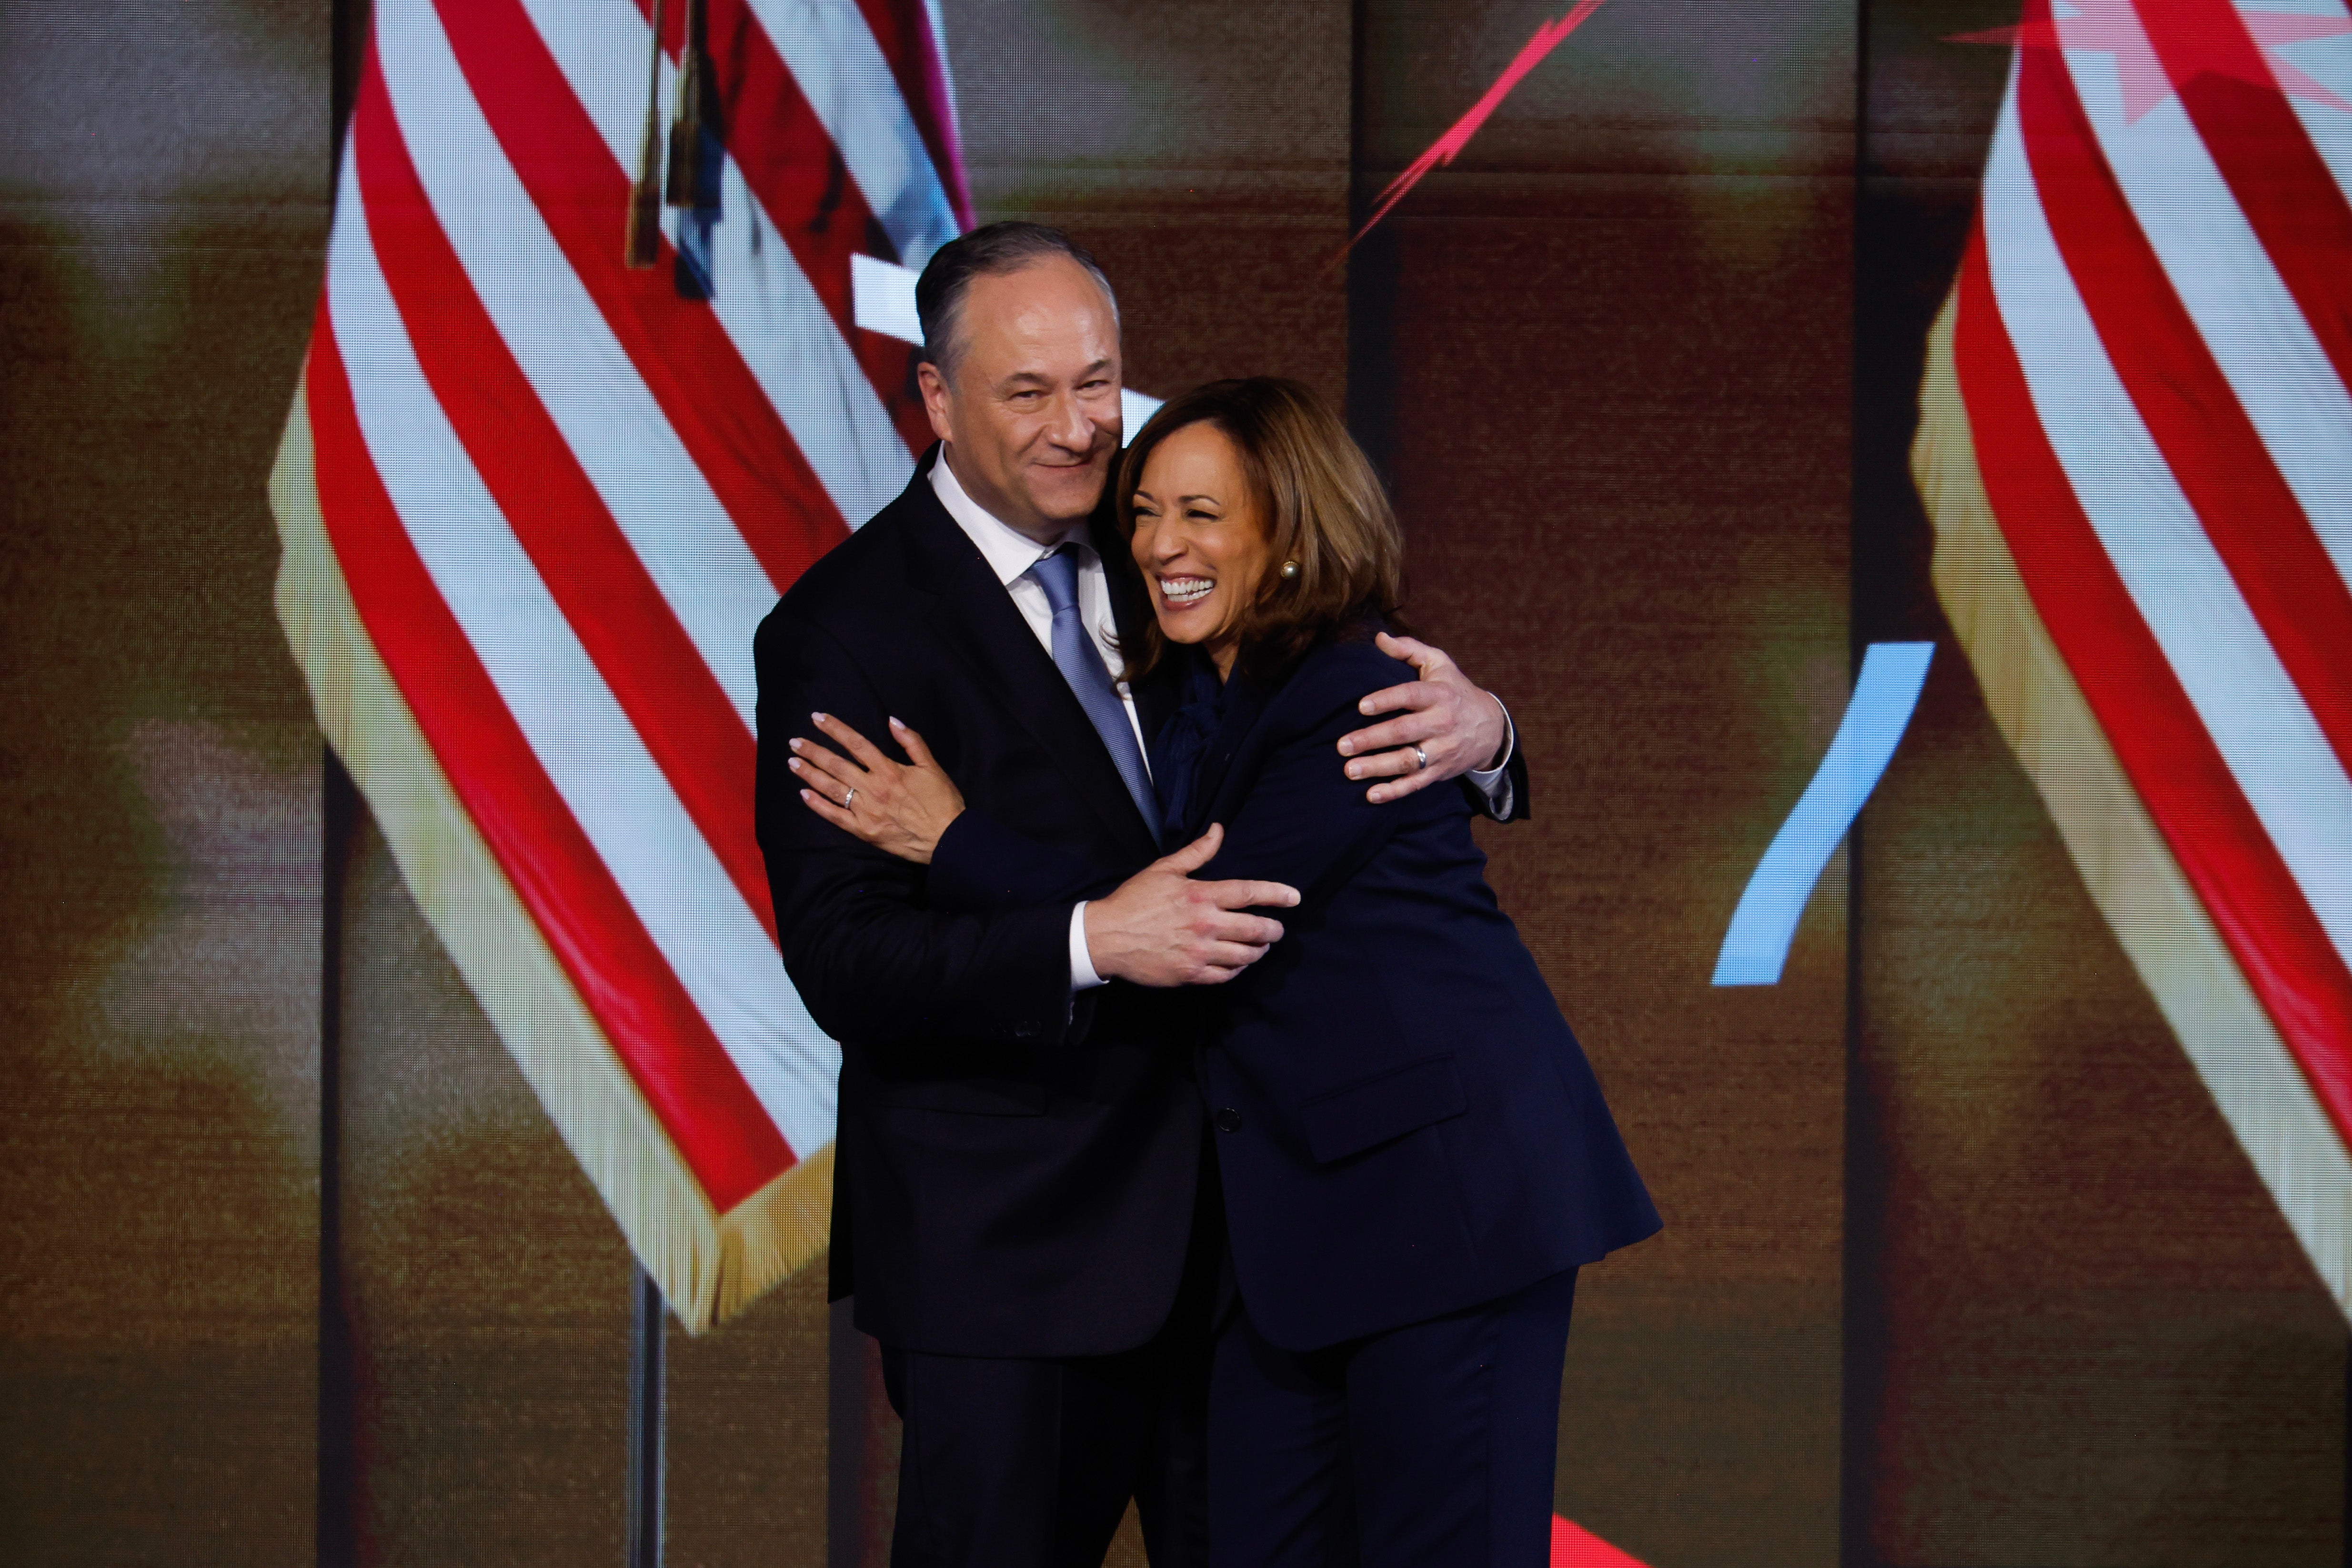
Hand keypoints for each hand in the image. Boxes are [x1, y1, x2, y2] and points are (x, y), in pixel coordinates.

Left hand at [790, 713, 964, 864]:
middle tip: (794, 742)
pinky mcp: (864, 831)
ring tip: (793, 763)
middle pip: (837, 765)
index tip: (817, 718)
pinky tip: (804, 795)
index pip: (856, 743)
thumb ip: (912, 742)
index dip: (835, 729)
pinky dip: (819, 806)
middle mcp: (873, 788)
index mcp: (889, 770)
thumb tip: (892, 720)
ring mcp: (866, 811)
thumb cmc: (943, 802)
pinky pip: (836, 817)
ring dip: (810, 774)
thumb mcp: (933, 767)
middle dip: (814, 751)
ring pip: (832, 789)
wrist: (948, 839)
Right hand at [1084, 825, 1300, 986]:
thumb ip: (1197, 852)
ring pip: (1245, 955)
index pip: (1249, 893)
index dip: (1277, 894)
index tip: (1294, 898)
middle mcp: (1205, 924)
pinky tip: (1237, 964)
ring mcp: (1199, 952)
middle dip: (1273, 930)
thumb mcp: (1164, 869)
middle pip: (1255, 929)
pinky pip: (1226, 975)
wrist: (1106, 937)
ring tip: (1260, 947)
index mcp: (1201, 895)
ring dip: (1259, 951)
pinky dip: (1237, 969)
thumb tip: (1219, 830)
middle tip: (1277, 930)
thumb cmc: (1134, 901)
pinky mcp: (1190, 974)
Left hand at [1334, 633, 1509, 803]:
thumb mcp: (1439, 664)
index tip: (1360, 706)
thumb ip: (1409, 649)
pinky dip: (1394, 792)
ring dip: (1377, 768)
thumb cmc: (1455, 690)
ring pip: (1408, 761)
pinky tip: (1371, 795)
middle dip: (1372, 739)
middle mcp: (1441, 723)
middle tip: (1342, 745)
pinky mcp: (1440, 771)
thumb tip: (1378, 637)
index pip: (1410, 695)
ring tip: (1349, 770)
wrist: (1491, 728)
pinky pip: (1416, 784)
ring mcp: (1441, 750)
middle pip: (1404, 732)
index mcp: (1438, 694)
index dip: (1386, 700)